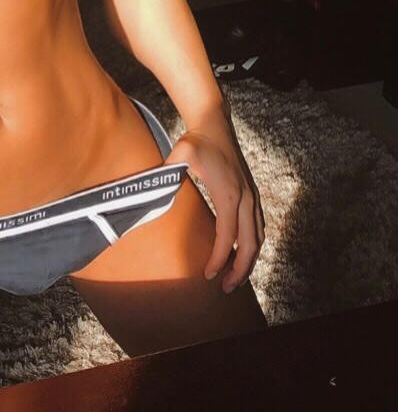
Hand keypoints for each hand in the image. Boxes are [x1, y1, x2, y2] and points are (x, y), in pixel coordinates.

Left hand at [164, 110, 265, 292]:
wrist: (215, 123)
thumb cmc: (195, 141)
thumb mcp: (179, 155)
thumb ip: (167, 174)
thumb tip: (151, 192)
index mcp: (228, 194)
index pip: (227, 236)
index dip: (218, 259)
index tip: (207, 275)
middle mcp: (245, 198)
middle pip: (250, 244)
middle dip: (239, 270)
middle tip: (224, 288)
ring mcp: (252, 196)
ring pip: (258, 238)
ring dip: (249, 261)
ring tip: (233, 278)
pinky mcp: (253, 195)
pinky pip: (259, 227)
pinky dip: (253, 246)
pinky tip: (241, 255)